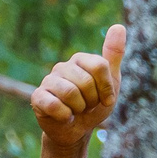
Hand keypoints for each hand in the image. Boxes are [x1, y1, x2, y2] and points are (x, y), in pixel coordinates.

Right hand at [33, 24, 126, 150]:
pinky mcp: (37, 97)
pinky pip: (54, 105)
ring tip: (76, 110)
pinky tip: (64, 117)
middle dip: (92, 101)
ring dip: (78, 109)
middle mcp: (62, 67)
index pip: (99, 66)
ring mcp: (48, 81)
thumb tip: (119, 26)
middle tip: (87, 106)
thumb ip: (114, 56)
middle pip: (86, 82)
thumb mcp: (111, 82)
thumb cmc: (94, 105)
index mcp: (80, 60)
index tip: (105, 99)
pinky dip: (65, 116)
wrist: (77, 131)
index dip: (106, 88)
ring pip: (70, 93)